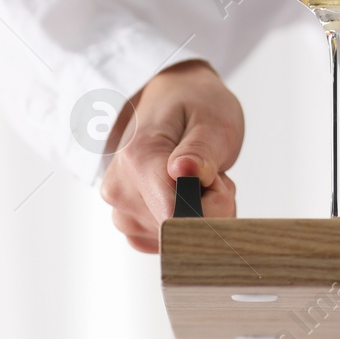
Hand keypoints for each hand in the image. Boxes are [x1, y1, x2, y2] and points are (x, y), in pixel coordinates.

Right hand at [99, 60, 242, 251]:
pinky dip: (187, 221)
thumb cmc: (195, 106)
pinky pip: (168, 240)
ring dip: (201, 214)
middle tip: (212, 172)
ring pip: (175, 237)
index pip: (176, 216)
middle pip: (178, 229)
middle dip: (210, 208)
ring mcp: (121, 210)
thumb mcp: (212, 119)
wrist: (173, 98)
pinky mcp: (130, 223)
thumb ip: (202, 151)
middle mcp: (120, 190)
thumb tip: (187, 174)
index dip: (211, 207)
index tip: (219, 181)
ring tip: (200, 176)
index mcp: (137, 160)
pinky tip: (189, 192)